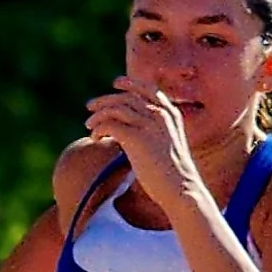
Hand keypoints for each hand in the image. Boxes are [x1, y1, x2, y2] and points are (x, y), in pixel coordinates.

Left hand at [83, 80, 202, 212]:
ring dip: (98, 115)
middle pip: (127, 97)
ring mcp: (149, 124)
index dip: (131, 83)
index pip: (149, 89)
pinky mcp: (137, 138)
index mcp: (171, 114)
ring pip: (116, 109)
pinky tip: (95, 137)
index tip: (116, 83)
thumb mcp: (168, 145)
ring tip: (89, 125)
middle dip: (106, 100)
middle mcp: (161, 114)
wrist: (182, 189)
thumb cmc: (174, 175)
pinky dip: (99, 128)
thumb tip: (131, 132)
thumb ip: (154, 133)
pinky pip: (110, 125)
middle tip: (90, 106)